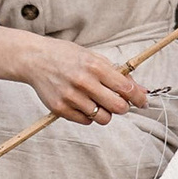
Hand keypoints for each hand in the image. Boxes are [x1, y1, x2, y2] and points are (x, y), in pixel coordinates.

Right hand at [20, 38, 150, 126]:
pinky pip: (85, 121)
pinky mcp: (60, 108)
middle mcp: (83, 82)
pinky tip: (82, 103)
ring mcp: (71, 97)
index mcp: (95, 66)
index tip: (143, 101)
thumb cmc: (67, 57)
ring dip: (105, 113)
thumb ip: (117, 74)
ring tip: (97, 102)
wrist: (34, 59)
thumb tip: (141, 90)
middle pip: (117, 107)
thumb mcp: (93, 57)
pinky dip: (89, 116)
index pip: (125, 88)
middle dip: (123, 107)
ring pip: (103, 118)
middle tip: (119, 103)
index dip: (138, 97)